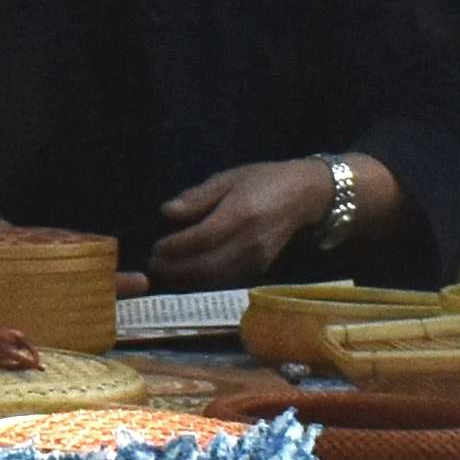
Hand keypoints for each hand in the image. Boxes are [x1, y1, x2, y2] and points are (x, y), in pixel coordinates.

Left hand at [151, 159, 343, 286]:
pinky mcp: (260, 268)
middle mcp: (250, 240)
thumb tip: (167, 212)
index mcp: (241, 213)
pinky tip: (188, 274)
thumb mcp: (229, 179)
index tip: (156, 247)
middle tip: (154, 264)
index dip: (176, 246)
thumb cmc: (263, 181)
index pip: (202, 237)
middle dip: (176, 268)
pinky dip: (204, 280)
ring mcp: (257, 258)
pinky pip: (227, 279)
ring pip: (216, 277)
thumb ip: (198, 197)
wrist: (305, 196)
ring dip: (187, 279)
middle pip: (207, 264)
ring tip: (166, 272)